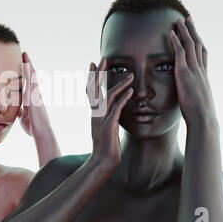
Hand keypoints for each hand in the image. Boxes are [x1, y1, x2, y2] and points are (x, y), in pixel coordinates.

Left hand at [18, 52, 51, 137]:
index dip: (25, 73)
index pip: (27, 82)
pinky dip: (29, 71)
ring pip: (32, 75)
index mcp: (30, 98)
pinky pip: (31, 80)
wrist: (40, 131)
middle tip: (24, 54)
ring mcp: (35, 93)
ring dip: (28, 64)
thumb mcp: (23, 118)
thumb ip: (21, 112)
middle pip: (30, 75)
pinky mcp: (35, 95)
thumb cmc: (33, 126)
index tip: (22, 64)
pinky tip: (26, 64)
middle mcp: (34, 93)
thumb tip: (18, 111)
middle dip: (27, 64)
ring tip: (25, 54)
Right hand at [86, 57, 133, 171]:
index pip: (91, 91)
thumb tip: (115, 112)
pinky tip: (130, 91)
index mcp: (95, 114)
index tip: (94, 63)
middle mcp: (95, 114)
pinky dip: (123, 98)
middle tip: (103, 58)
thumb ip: (109, 119)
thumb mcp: (107, 130)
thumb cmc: (106, 149)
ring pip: (108, 96)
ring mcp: (101, 119)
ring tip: (131, 75)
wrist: (102, 163)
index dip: (92, 76)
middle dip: (98, 72)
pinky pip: (116, 108)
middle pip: (94, 88)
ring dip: (119, 84)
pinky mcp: (109, 125)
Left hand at [169, 16, 216, 124]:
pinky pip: (181, 53)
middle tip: (189, 18)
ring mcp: (194, 70)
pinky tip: (171, 33)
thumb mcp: (197, 102)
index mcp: (203, 76)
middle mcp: (200, 70)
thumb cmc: (199, 116)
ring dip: (185, 31)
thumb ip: (193, 95)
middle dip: (193, 30)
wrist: (203, 119)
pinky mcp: (185, 74)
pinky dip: (176, 42)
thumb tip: (189, 97)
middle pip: (198, 45)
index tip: (196, 32)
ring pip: (191, 45)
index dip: (199, 42)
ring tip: (179, 20)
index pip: (202, 54)